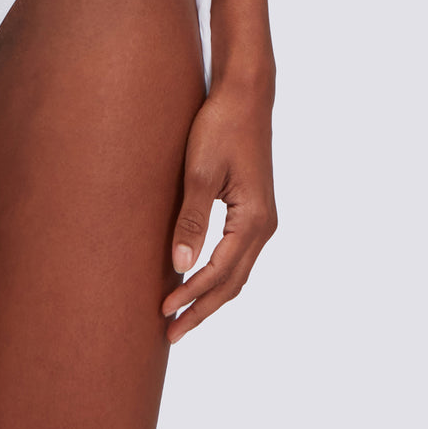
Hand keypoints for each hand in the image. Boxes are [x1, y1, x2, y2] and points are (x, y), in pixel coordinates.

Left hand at [162, 74, 276, 342]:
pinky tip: (194, 277)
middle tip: (169, 333)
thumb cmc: (220, 127)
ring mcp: (260, 219)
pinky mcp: (251, 209)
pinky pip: (235, 253)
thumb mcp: (200, 172)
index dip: (192, 296)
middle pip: (233, 282)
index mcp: (254, 221)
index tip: (163, 312)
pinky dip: (216, 273)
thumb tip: (180, 266)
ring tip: (179, 314)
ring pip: (236, 271)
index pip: (221, 273)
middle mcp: (264, 226)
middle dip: (201, 309)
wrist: (244, 95)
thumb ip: (191, 219)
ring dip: (209, 295)